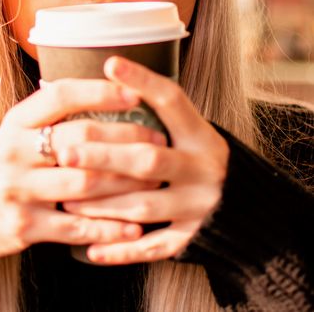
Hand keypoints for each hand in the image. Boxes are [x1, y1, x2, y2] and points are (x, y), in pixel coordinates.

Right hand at [0, 77, 158, 276]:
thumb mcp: (13, 134)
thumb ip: (48, 116)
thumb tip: (103, 91)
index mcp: (15, 123)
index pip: (60, 96)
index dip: (99, 91)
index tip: (134, 91)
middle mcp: (13, 152)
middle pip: (79, 139)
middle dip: (126, 139)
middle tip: (158, 140)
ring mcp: (16, 190)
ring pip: (84, 184)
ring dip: (126, 182)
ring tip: (156, 178)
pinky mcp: (22, 226)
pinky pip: (75, 226)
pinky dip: (108, 228)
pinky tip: (133, 227)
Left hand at [59, 56, 229, 264]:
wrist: (249, 210)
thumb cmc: (200, 159)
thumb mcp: (192, 131)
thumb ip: (158, 112)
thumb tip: (109, 70)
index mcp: (201, 135)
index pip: (172, 101)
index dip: (142, 81)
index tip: (111, 64)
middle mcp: (203, 168)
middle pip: (148, 160)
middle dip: (104, 156)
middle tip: (65, 152)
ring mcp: (199, 206)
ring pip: (143, 206)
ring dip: (101, 204)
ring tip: (66, 199)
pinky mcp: (193, 239)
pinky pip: (152, 248)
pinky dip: (122, 249)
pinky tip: (92, 248)